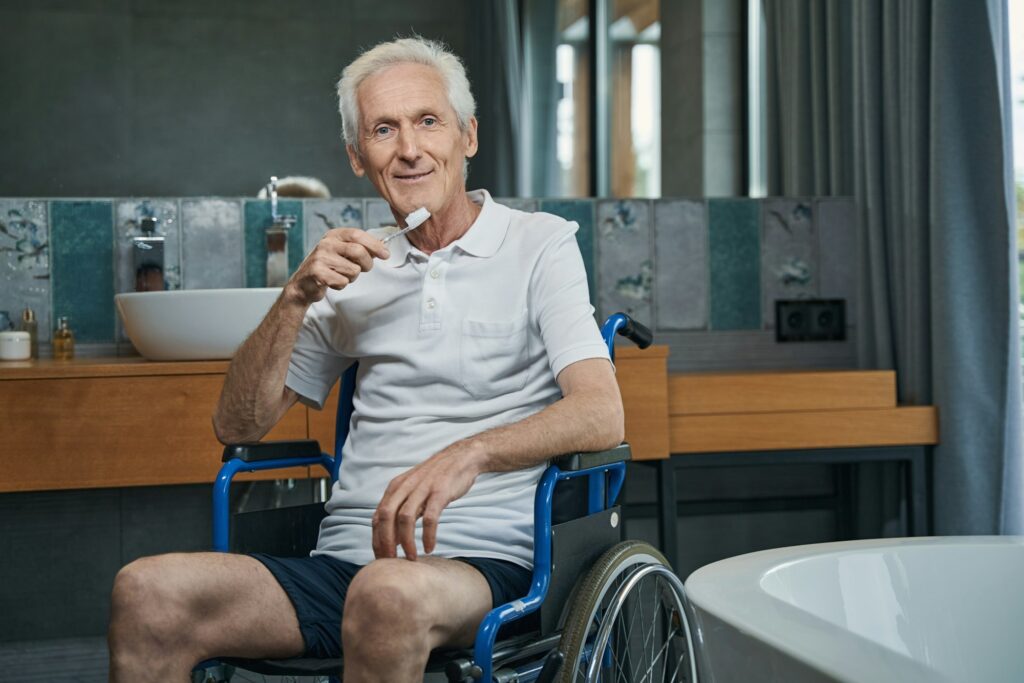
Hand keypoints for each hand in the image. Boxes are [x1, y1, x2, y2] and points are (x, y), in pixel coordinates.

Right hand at [284, 228, 389, 306]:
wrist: (304, 284)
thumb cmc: (327, 267)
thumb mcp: (342, 252)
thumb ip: (360, 248)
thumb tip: (382, 248)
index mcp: (334, 235)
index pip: (358, 234)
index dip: (374, 245)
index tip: (385, 254)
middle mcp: (326, 243)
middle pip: (358, 252)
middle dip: (366, 264)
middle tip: (363, 269)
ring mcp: (320, 257)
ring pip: (353, 270)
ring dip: (352, 277)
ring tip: (340, 275)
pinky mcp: (317, 273)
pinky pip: (343, 281)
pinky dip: (341, 285)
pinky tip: (332, 282)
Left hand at [372, 441, 484, 560]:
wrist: (461, 458)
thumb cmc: (436, 479)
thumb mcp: (413, 491)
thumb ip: (400, 511)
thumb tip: (391, 539)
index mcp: (395, 488)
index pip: (377, 517)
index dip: (377, 540)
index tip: (381, 559)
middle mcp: (405, 487)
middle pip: (386, 518)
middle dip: (386, 543)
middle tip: (391, 563)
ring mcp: (422, 489)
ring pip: (405, 519)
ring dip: (406, 542)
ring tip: (411, 558)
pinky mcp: (440, 492)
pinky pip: (430, 518)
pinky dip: (428, 535)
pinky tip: (429, 547)